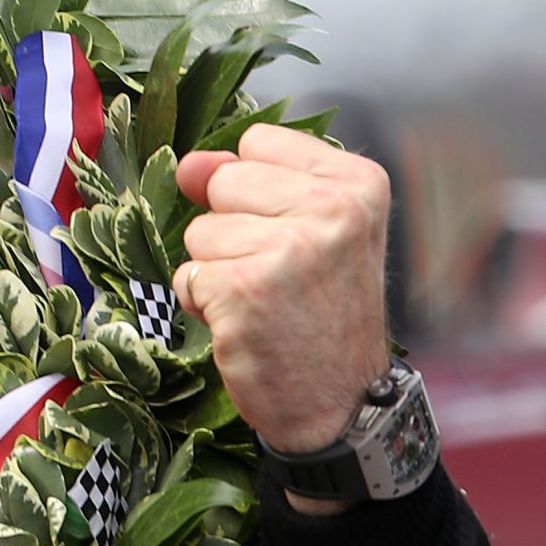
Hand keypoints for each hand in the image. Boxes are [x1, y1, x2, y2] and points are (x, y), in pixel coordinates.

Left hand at [174, 125, 392, 514]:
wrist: (340, 402)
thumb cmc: (322, 314)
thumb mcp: (310, 232)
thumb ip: (250, 183)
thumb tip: (190, 164)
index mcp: (357, 183)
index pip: (257, 143)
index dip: (254, 191)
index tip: (291, 232)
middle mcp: (333, 209)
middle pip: (222, 182)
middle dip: (230, 230)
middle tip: (277, 276)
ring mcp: (289, 248)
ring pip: (199, 232)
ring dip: (216, 271)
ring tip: (264, 302)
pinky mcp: (245, 289)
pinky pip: (187, 275)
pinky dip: (203, 303)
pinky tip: (247, 324)